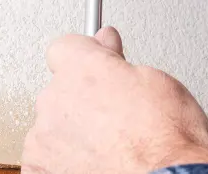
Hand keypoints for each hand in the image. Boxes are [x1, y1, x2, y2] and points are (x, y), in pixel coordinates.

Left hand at [22, 27, 207, 173]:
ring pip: (52, 124)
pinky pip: (46, 157)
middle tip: (117, 112)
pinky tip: (96, 162)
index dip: (86, 55)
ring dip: (74, 129)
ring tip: (110, 143)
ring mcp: (44, 140)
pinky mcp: (39, 171)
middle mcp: (56, 101)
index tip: (99, 61)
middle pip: (60, 87)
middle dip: (84, 96)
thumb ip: (119, 60)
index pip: (65, 46)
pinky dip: (64, 160)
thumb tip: (108, 46)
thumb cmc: (168, 139)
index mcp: (83, 70)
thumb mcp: (156, 81)